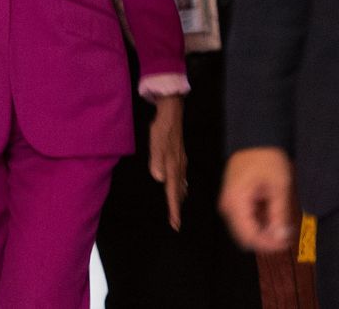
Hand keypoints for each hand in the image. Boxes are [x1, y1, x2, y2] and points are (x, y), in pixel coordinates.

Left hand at [149, 95, 186, 230]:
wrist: (172, 114)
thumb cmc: (162, 128)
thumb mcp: (156, 143)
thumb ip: (157, 160)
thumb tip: (159, 178)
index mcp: (173, 166)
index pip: (173, 192)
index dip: (173, 208)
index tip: (175, 224)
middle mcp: (179, 167)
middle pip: (179, 192)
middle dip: (177, 207)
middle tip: (176, 223)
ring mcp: (181, 162)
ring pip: (181, 185)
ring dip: (179, 198)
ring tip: (178, 209)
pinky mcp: (180, 157)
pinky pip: (181, 177)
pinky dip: (180, 186)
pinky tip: (180, 187)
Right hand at [219, 147, 295, 251]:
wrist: (256, 139)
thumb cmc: (267, 158)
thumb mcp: (279, 187)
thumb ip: (279, 215)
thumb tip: (282, 237)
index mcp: (236, 202)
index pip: (249, 236)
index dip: (269, 244)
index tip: (286, 242)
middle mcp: (227, 206)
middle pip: (245, 237)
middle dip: (266, 239)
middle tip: (286, 234)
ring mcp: (228, 204)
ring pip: (245, 230)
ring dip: (263, 231)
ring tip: (282, 222)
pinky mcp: (233, 201)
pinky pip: (245, 220)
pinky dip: (259, 222)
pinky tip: (272, 214)